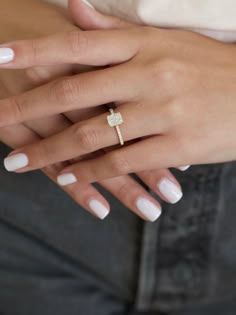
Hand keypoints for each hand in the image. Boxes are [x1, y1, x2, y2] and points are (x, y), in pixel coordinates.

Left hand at [0, 0, 183, 221]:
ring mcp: (162, 112)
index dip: (35, 49)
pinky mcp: (175, 146)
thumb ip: (115, 32)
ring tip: (18, 164)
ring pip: (93, 133)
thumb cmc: (208, 68)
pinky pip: (122, 161)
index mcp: (144, 45)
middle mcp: (149, 75)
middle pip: (74, 91)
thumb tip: (74, 9)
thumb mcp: (165, 41)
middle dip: (27, 107)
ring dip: (51, 151)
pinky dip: (91, 171)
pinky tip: (67, 177)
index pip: (77, 44)